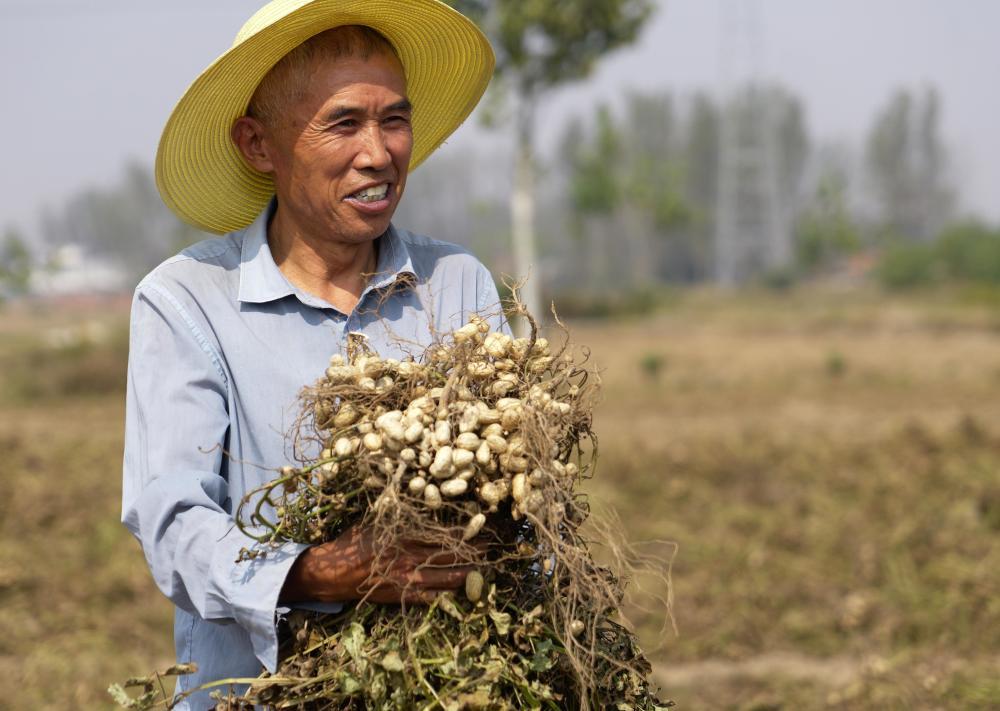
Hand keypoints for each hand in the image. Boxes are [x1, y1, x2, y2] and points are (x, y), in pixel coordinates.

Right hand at [279, 525, 472, 604]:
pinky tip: (459, 593)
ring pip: (444, 575)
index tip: (480, 525)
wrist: (333, 573)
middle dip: (471, 551)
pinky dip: (445, 594)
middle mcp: (410, 556)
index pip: (441, 532)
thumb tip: (415, 496)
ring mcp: (407, 577)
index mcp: (404, 535)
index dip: (463, 530)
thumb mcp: (374, 520)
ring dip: (466, 572)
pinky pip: (429, 596)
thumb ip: (396, 514)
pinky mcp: (402, 594)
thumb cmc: (352, 543)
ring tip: (483, 568)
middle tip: (489, 547)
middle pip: (449, 553)